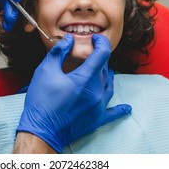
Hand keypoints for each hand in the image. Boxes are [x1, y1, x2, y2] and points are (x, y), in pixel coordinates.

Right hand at [17, 34, 131, 152]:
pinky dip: (120, 109)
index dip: (101, 42)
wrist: (42, 130)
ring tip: (100, 70)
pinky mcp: (97, 119)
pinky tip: (127, 107)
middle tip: (89, 54)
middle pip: (105, 69)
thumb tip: (69, 40)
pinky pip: (113, 112)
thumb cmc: (41, 100)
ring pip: (109, 85)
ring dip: (106, 75)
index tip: (95, 39)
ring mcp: (99, 106)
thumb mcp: (46, 71)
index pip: (102, 54)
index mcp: (85, 78)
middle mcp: (96, 91)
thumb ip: (58, 52)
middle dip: (99, 58)